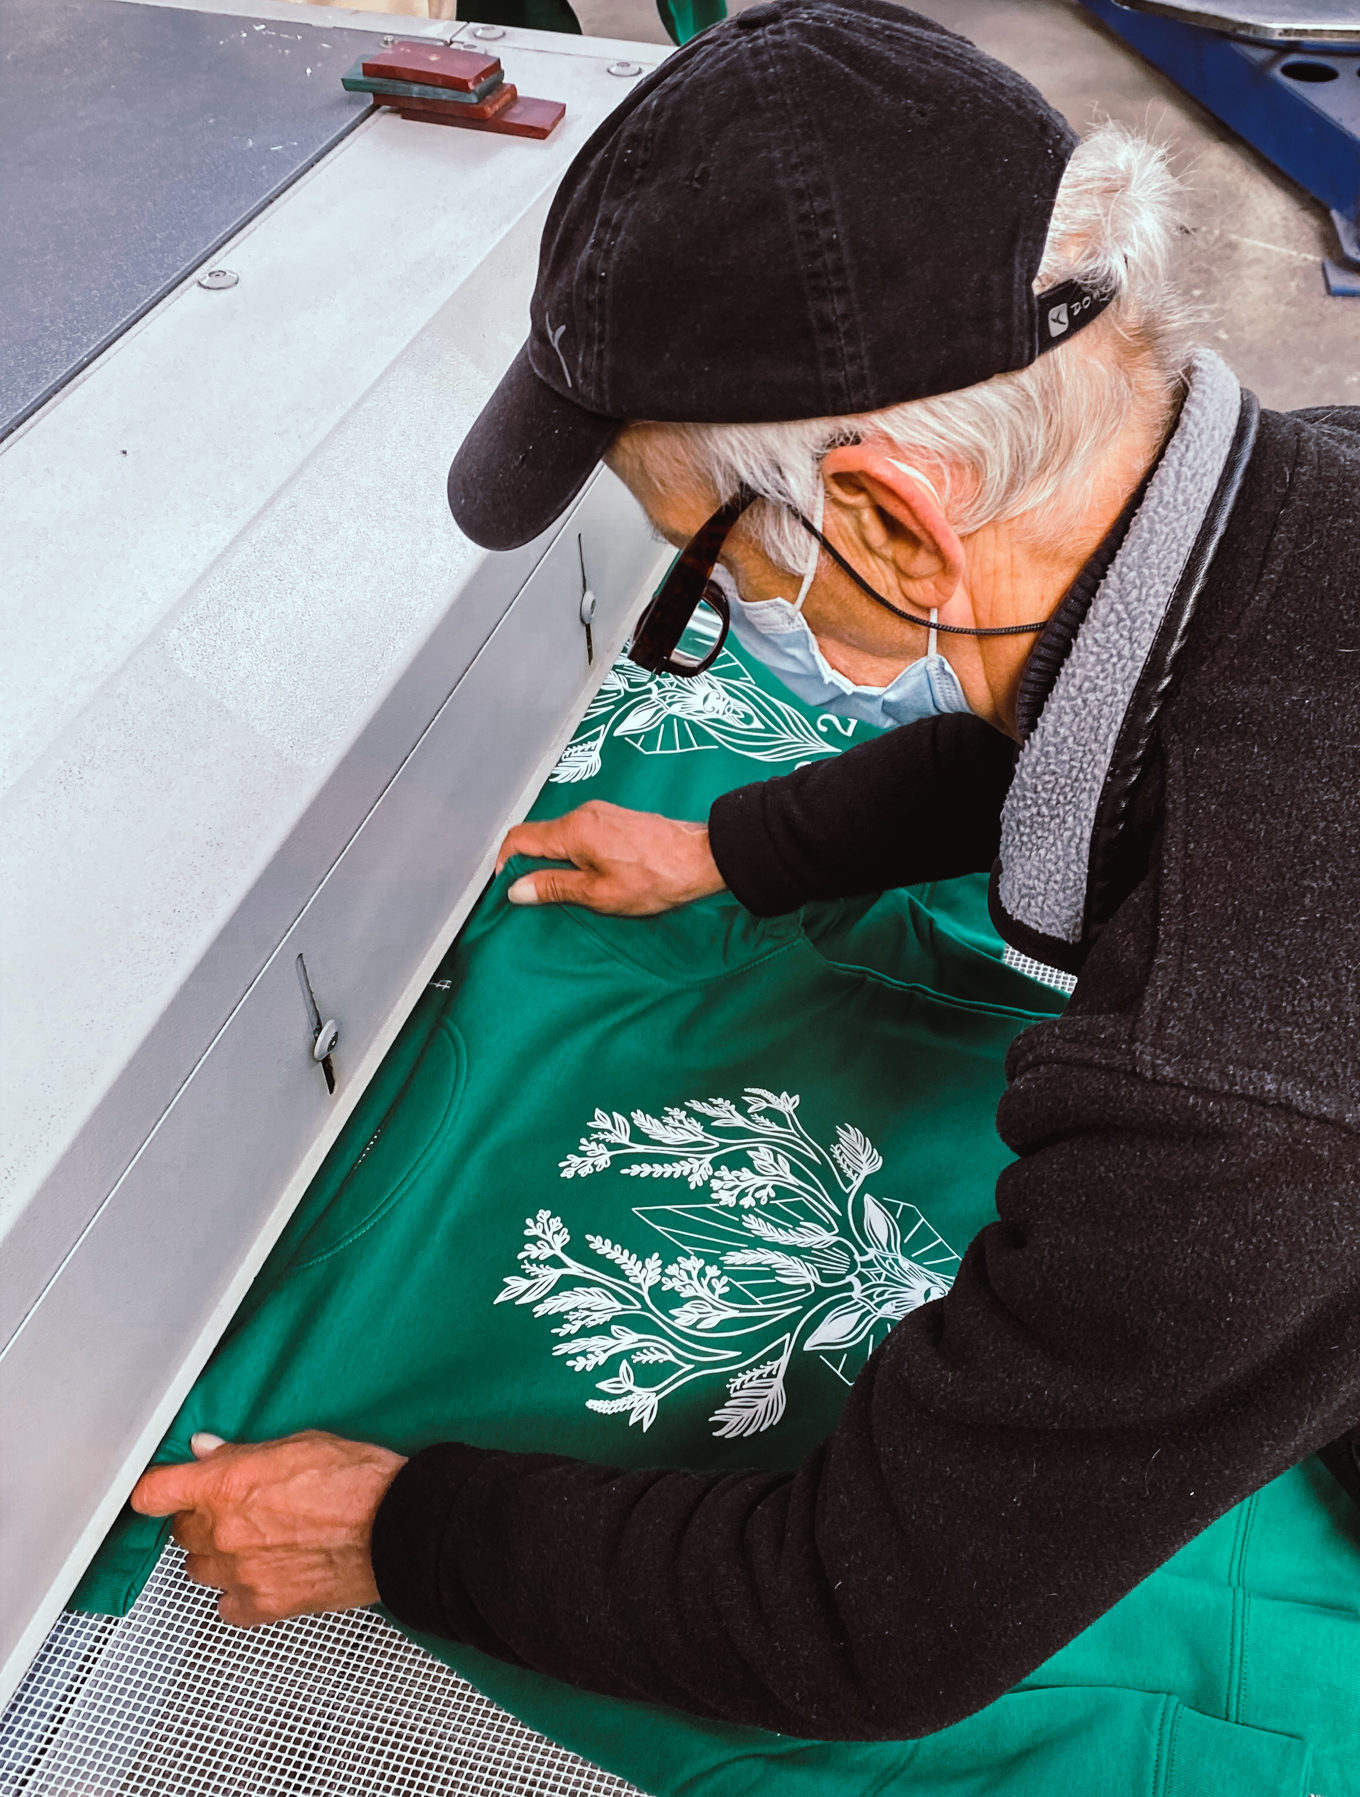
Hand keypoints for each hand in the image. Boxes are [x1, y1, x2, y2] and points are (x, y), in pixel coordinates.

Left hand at [130, 1430, 406, 1627]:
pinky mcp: (261, 1606)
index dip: (156, 1489)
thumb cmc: (361, 1482)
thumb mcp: (301, 1444)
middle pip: (180, 1531)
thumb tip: (208, 1452)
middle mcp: (225, 1532)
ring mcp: (240, 1573)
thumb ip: (243, 1453)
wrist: (398, 1529)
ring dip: (217, 1555)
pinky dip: (238, 1592)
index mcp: (228, 1485)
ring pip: (199, 1569)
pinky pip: (226, 1605)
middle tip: (236, 1508)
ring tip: (256, 1541)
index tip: (161, 1490)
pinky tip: (264, 1573)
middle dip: (201, 1518)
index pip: (153, 1493)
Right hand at [496, 800, 724, 915]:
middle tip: (533, 896)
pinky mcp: (615, 818)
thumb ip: (554, 887)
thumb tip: (515, 889)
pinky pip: (580, 833)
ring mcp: (601, 812)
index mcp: (572, 829)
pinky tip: (585, 875)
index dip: (504, 864)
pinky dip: (573, 853)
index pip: (519, 839)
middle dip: (529, 864)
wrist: (701, 858)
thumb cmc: (653, 879)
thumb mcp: (598, 893)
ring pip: (560, 835)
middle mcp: (582, 813)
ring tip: (561, 890)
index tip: (507, 890)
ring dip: (553, 860)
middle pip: (538, 835)